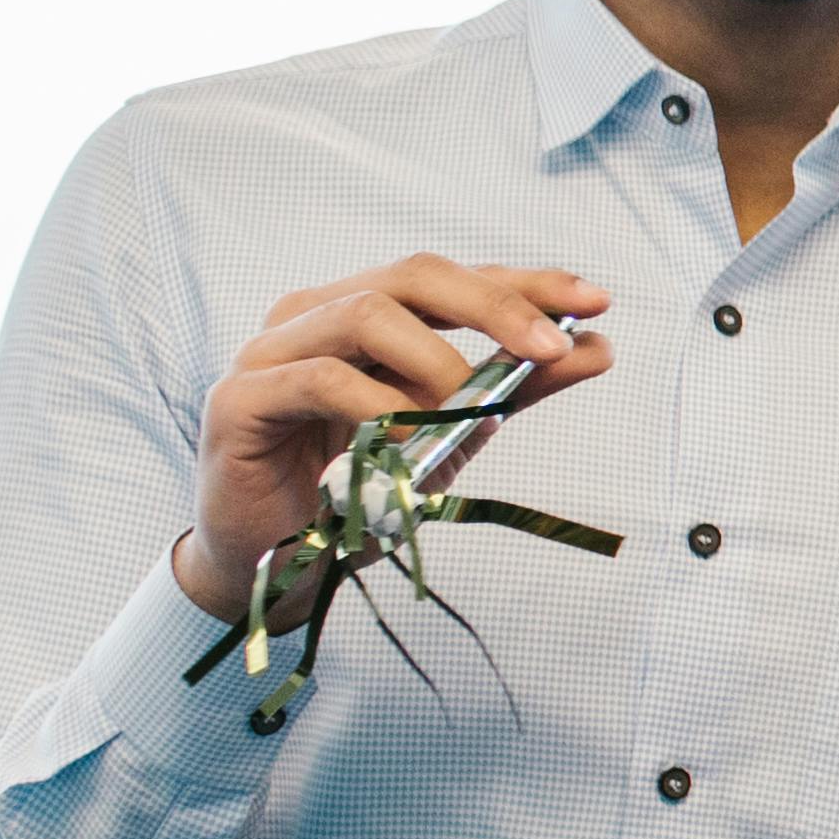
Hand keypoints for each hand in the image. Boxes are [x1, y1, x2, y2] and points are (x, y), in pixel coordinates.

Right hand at [177, 258, 611, 614]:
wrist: (275, 561)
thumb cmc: (354, 491)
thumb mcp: (446, 435)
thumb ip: (509, 390)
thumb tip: (597, 348)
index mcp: (362, 312)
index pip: (452, 280)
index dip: (524, 284)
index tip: (596, 301)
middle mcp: (315, 315)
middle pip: (413, 277)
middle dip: (496, 306)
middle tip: (554, 348)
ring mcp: (270, 351)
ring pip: (366, 313)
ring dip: (438, 360)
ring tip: (475, 406)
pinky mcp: (240, 400)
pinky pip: (319, 379)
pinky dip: (378, 403)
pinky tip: (410, 434)